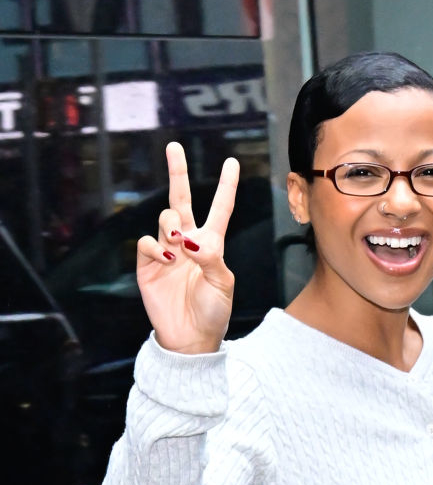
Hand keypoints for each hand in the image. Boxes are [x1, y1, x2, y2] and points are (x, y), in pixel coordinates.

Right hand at [136, 142, 239, 353]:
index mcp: (212, 244)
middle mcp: (188, 242)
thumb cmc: (212, 311)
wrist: (190, 338)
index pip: (220, 209)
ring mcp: (166, 251)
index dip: (226, 187)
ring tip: (179, 246)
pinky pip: (147, 242)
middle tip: (174, 147)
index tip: (232, 162)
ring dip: (172, 225)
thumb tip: (191, 239)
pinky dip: (156, 247)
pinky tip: (167, 259)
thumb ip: (212, 258)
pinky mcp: (148, 265)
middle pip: (181, 200)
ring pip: (165, 219)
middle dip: (177, 172)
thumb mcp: (223, 284)